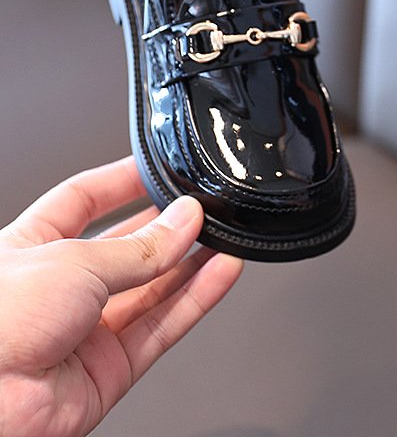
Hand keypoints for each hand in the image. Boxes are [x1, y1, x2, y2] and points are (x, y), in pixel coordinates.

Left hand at [0, 157, 243, 436]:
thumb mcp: (70, 263)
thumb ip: (138, 248)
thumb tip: (183, 220)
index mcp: (28, 248)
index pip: (83, 202)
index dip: (122, 183)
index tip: (160, 169)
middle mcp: (58, 289)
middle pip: (126, 248)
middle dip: (166, 227)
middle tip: (203, 208)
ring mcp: (84, 330)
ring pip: (152, 289)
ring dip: (191, 262)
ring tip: (225, 236)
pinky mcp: (109, 369)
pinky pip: (163, 326)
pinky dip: (197, 298)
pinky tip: (221, 272)